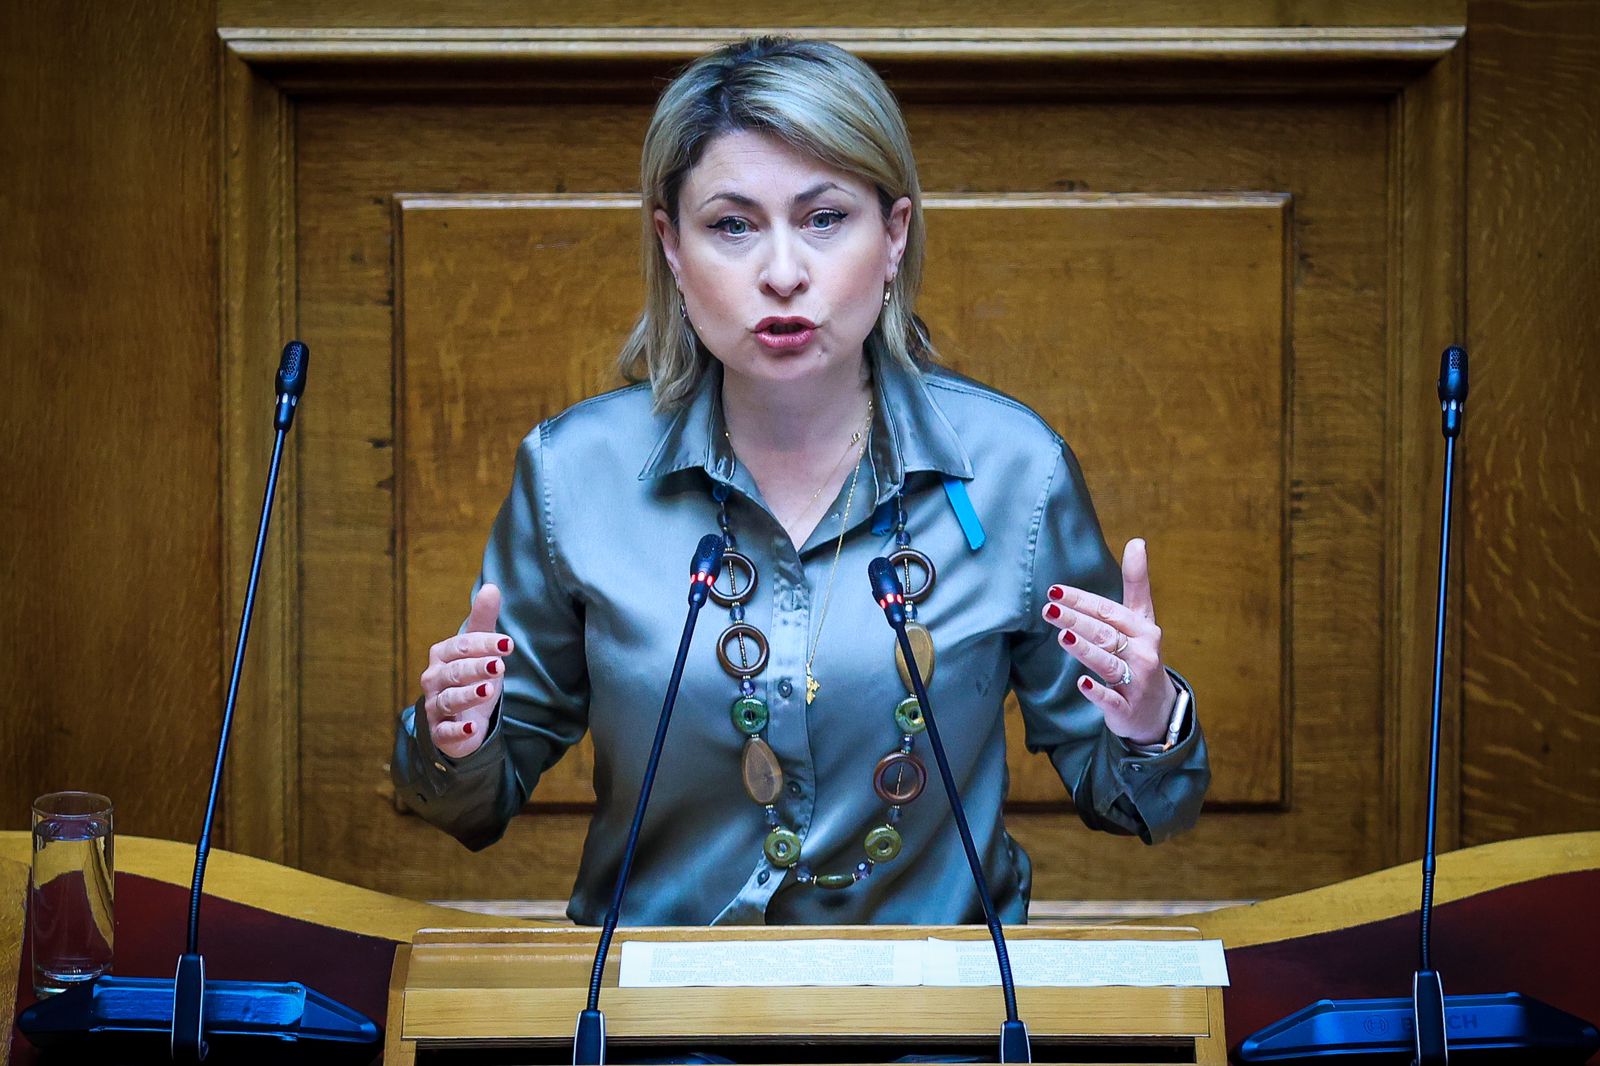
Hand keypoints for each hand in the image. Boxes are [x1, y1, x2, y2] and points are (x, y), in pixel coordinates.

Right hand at [420, 584, 512, 758]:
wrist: (459, 717)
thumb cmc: (470, 677)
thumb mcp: (480, 649)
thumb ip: (483, 620)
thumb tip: (491, 586)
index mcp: (442, 654)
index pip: (462, 646)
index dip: (485, 644)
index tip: (509, 644)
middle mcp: (433, 678)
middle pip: (455, 671)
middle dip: (476, 667)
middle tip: (499, 666)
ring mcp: (434, 706)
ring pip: (450, 699)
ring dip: (468, 695)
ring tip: (489, 690)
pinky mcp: (439, 731)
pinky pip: (445, 732)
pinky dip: (457, 731)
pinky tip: (472, 728)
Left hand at [1041, 539, 1177, 744]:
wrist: (1157, 709)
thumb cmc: (1141, 656)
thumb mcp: (1142, 620)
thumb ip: (1137, 583)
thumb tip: (1137, 541)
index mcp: (1142, 629)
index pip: (1109, 611)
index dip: (1082, 600)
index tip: (1055, 590)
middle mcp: (1142, 653)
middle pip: (1105, 633)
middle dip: (1077, 619)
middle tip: (1049, 608)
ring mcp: (1136, 682)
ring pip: (1108, 662)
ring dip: (1086, 649)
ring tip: (1063, 636)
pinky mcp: (1127, 709)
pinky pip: (1112, 700)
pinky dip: (1098, 693)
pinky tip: (1082, 684)